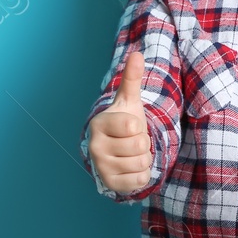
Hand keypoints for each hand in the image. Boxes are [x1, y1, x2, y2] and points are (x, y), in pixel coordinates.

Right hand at [90, 50, 152, 193]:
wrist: (115, 149)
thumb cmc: (124, 123)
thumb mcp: (129, 101)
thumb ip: (132, 78)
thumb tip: (137, 54)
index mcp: (99, 124)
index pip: (134, 126)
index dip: (139, 126)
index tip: (130, 127)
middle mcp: (95, 146)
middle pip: (139, 146)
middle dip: (143, 144)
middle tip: (131, 141)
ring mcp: (100, 166)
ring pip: (141, 163)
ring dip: (143, 159)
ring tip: (131, 153)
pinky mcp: (109, 184)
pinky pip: (140, 180)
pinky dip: (141, 175)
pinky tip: (130, 167)